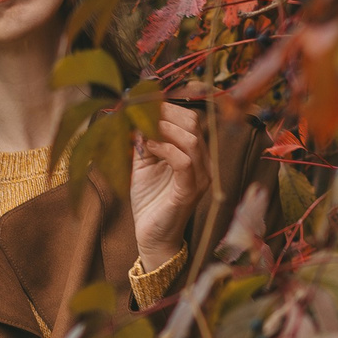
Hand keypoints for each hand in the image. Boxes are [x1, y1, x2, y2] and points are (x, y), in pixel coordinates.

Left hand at [129, 102, 209, 275]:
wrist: (151, 235)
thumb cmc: (149, 200)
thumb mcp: (143, 163)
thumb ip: (142, 140)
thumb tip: (133, 114)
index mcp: (195, 154)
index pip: (190, 119)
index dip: (168, 107)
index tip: (143, 102)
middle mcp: (204, 163)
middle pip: (194, 122)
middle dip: (165, 114)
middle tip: (140, 114)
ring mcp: (200, 177)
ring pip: (191, 139)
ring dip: (163, 130)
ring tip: (143, 132)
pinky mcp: (190, 191)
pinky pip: (184, 161)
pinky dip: (164, 149)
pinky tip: (148, 147)